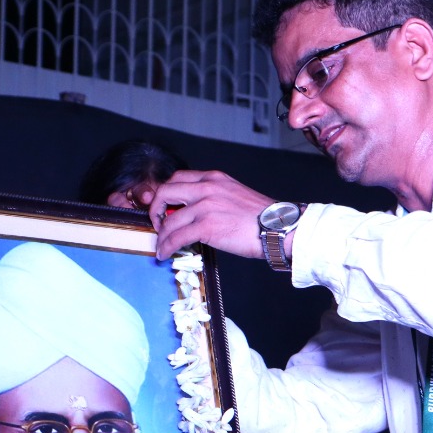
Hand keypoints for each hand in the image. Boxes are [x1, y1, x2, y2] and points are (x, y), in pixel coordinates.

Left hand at [146, 170, 275, 260]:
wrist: (277, 227)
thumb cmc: (260, 217)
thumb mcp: (234, 194)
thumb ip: (213, 196)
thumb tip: (195, 212)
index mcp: (213, 178)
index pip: (178, 178)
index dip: (165, 194)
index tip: (163, 208)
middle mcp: (206, 188)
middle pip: (165, 192)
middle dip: (154, 210)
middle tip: (157, 224)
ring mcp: (205, 206)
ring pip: (169, 220)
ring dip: (161, 236)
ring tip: (161, 246)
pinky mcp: (206, 226)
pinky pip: (176, 237)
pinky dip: (166, 247)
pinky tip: (165, 254)